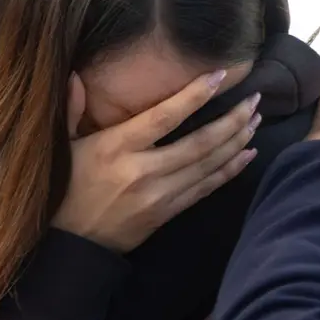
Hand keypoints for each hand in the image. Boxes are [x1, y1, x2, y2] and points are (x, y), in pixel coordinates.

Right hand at [52, 71, 260, 251]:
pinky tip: (248, 155)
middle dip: (232, 120)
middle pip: (200, 143)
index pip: (165, 116)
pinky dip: (230, 171)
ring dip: (237, 142)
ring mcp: (159, 195)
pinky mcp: (168, 213)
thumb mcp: (62, 147)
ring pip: (208, 165)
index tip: (221, 76)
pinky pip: (205, 189)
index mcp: (116, 147)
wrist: (70, 244)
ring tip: (257, 121)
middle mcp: (143, 170)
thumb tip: (75, 75)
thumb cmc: (64, 189)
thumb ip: (70, 110)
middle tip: (255, 100)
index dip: (196, 95)